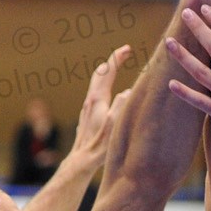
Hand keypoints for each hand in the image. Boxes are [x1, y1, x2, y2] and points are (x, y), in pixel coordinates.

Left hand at [63, 45, 130, 166]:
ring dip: (107, 73)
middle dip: (112, 62)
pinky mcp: (87, 117)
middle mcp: (90, 101)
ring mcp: (87, 109)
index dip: (117, 58)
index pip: (107, 71)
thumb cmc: (100, 145)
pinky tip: (108, 94)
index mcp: (97, 99)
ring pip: (96, 84)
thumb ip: (122, 105)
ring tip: (117, 69)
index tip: (127, 49)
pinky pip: (96, 94)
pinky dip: (104, 86)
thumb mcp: (115, 124)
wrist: (81, 161)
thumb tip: (129, 90)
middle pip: (99, 74)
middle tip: (124, 53)